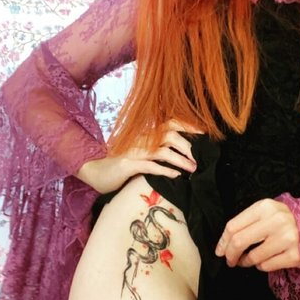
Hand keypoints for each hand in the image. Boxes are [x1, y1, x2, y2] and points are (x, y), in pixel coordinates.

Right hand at [77, 119, 202, 193]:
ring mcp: (134, 151)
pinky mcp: (127, 164)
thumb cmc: (122, 165)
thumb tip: (185, 155)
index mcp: (147, 135)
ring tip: (192, 169)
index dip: (188, 126)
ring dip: (180, 160)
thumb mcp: (142, 154)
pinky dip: (164, 170)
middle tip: (200, 159)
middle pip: (169, 135)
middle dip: (187, 146)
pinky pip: (149, 166)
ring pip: (162, 151)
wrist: (96, 171)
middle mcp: (142, 139)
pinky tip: (175, 175)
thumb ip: (159, 151)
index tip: (204, 134)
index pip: (170, 124)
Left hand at [215, 199, 299, 271]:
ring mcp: (287, 239)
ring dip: (246, 261)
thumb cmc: (285, 219)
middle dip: (230, 254)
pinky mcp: (295, 256)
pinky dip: (261, 265)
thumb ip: (247, 221)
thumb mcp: (267, 211)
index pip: (233, 225)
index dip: (223, 241)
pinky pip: (266, 266)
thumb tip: (225, 243)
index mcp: (265, 207)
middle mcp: (276, 221)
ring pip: (252, 257)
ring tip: (248, 259)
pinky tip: (266, 259)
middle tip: (229, 260)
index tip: (220, 250)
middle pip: (239, 241)